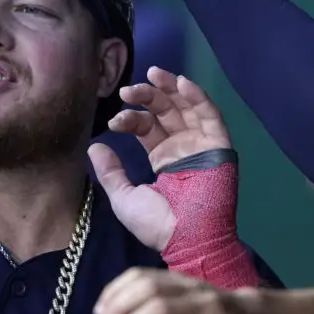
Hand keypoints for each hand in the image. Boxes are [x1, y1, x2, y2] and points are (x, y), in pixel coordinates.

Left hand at [89, 67, 231, 250]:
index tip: (113, 121)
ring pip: (187, 107)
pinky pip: (211, 116)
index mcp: (162, 157)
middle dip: (147, 96)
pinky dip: (198, 98)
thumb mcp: (124, 197)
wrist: (187, 240)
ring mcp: (201, 145)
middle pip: (166, 111)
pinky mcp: (219, 147)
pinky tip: (182, 84)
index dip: (130, 117)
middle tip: (127, 91)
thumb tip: (94, 146)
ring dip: (172, 88)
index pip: (146, 126)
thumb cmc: (157, 225)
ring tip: (155, 73)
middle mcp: (182, 147)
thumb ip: (110, 172)